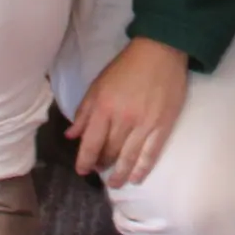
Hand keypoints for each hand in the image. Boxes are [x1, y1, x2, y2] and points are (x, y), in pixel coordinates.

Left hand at [71, 36, 192, 185]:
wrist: (161, 51)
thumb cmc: (126, 67)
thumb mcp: (98, 85)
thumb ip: (84, 112)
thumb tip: (71, 136)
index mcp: (104, 108)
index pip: (90, 143)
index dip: (84, 160)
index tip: (82, 170)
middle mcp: (123, 119)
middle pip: (109, 152)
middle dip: (102, 165)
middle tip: (100, 170)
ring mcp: (145, 124)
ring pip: (128, 158)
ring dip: (120, 174)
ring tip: (115, 183)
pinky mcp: (163, 125)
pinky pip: (151, 153)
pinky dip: (142, 169)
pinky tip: (136, 178)